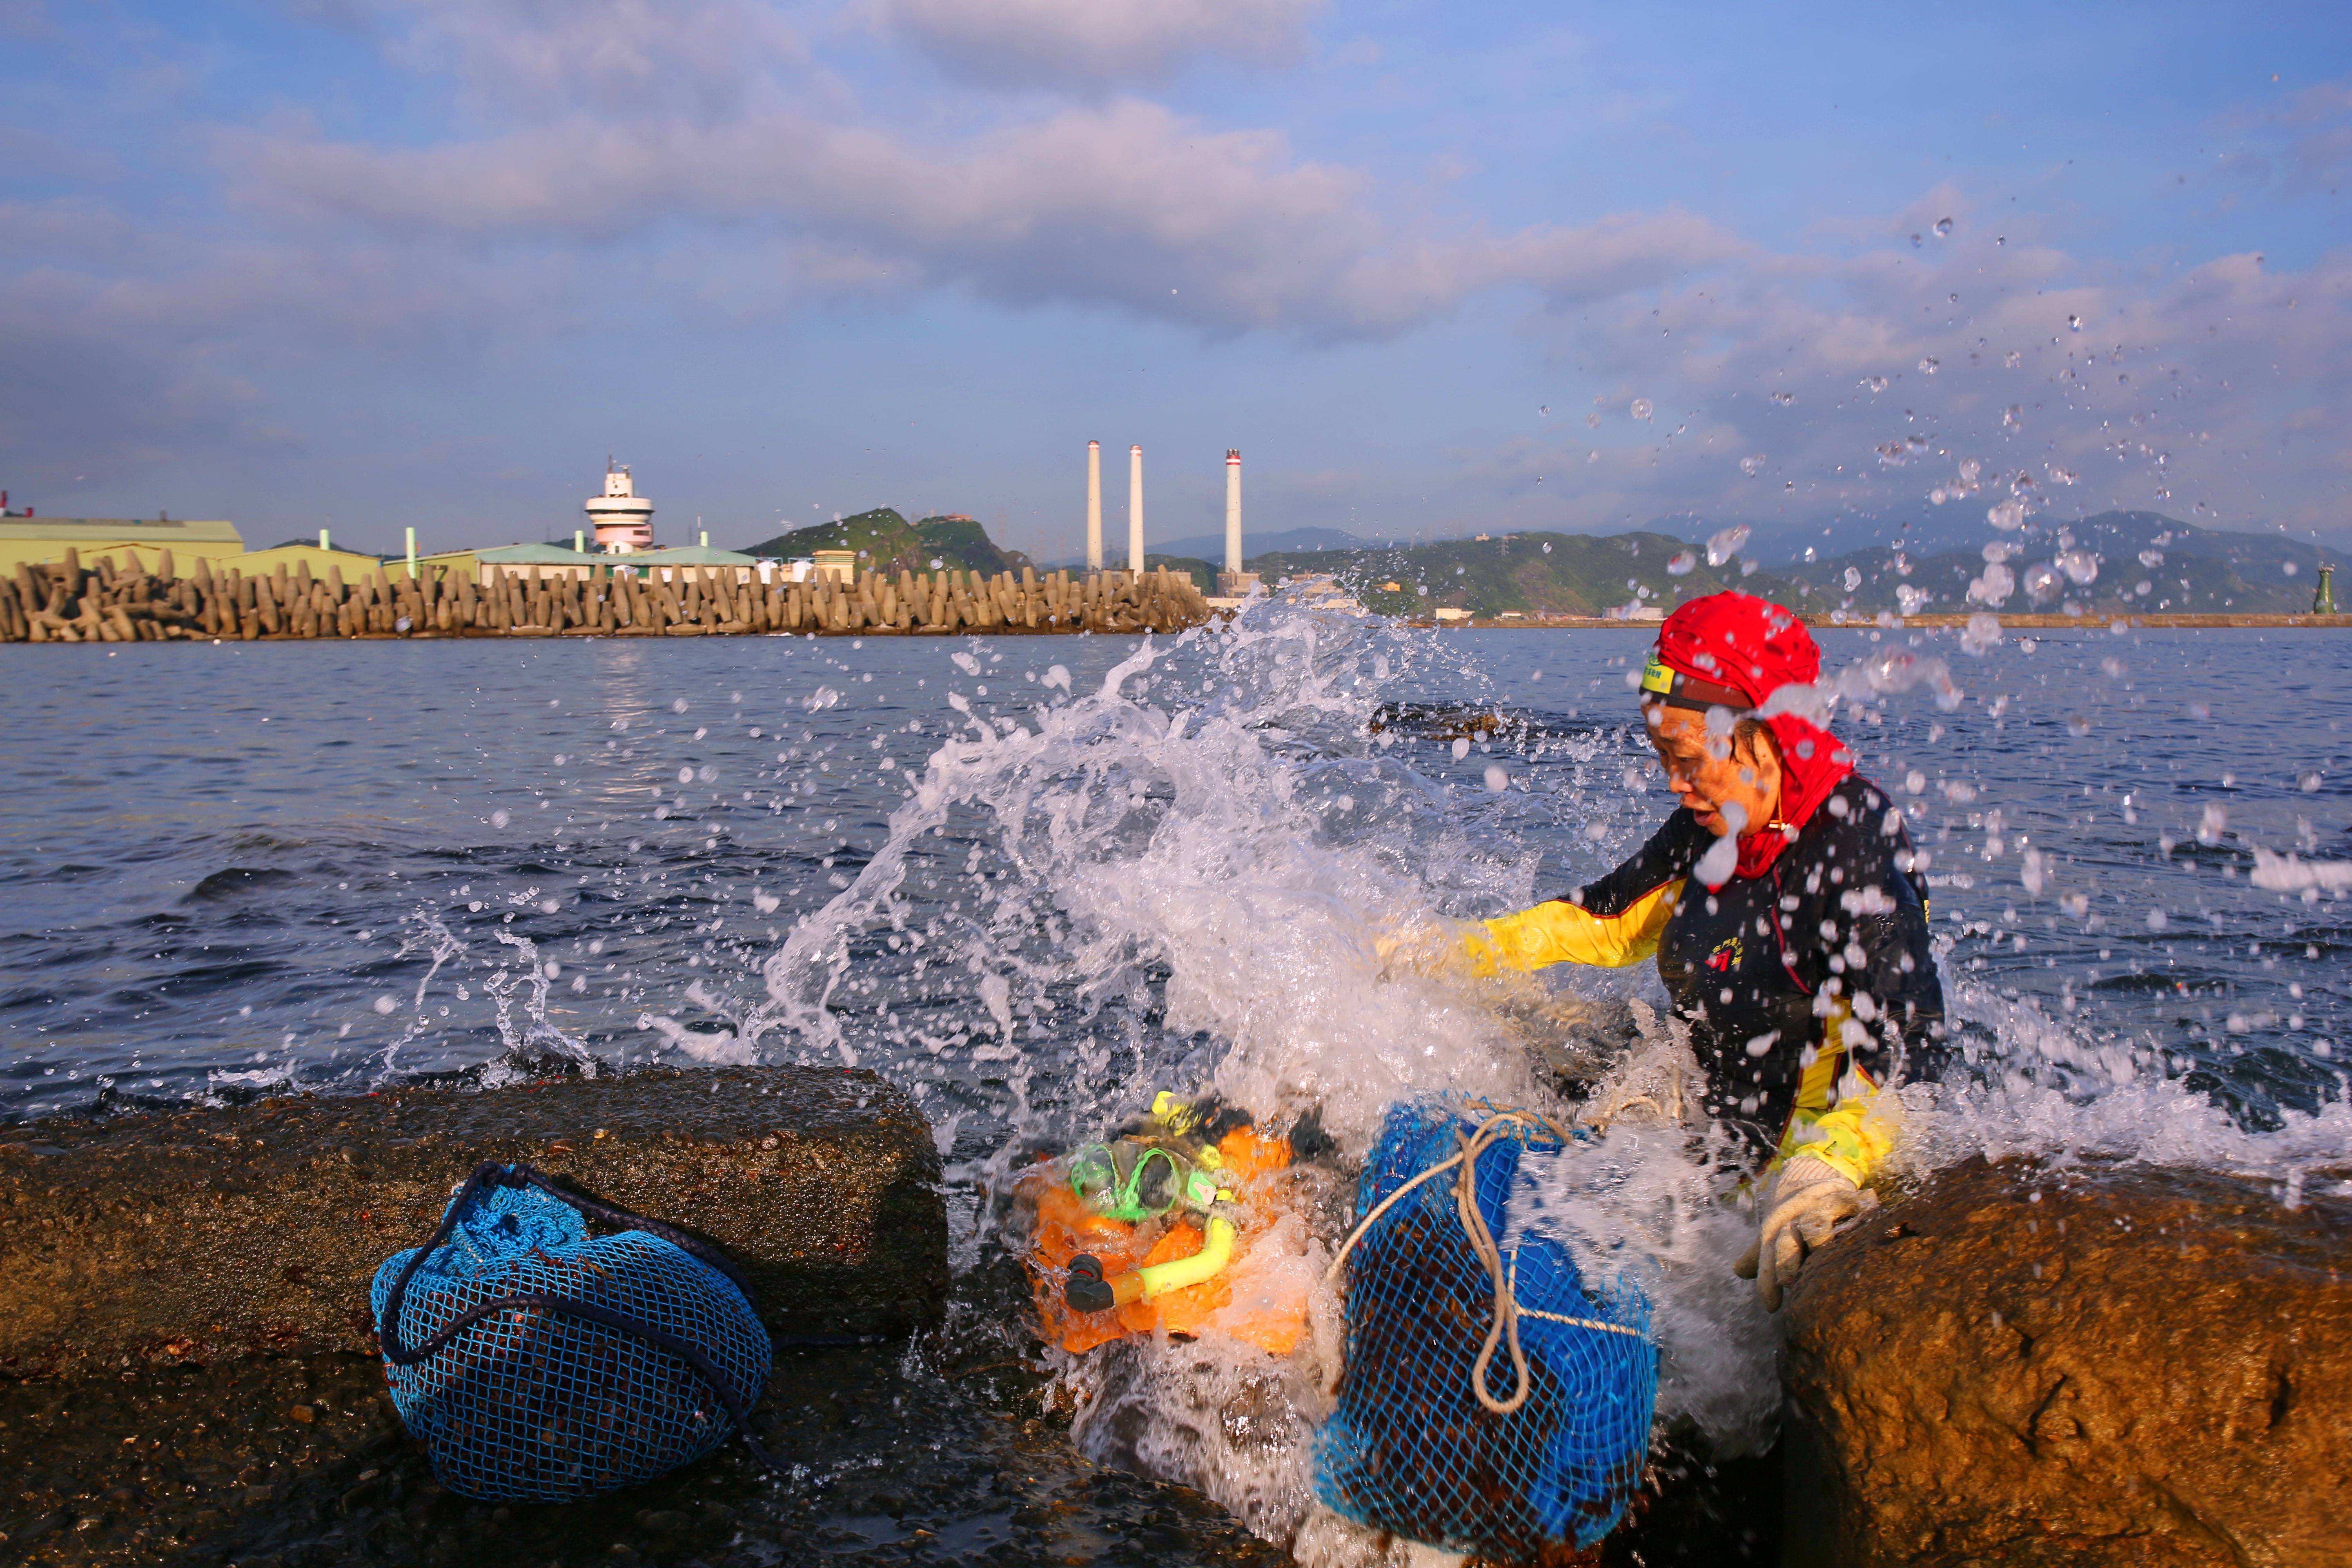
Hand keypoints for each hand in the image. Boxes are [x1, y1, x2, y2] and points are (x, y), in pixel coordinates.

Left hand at [1733, 1157, 1874, 1311]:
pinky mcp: (1841, 1198)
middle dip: (1786, 1261)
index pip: (1767, 1259)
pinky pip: (1846, 1209)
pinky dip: (1852, 1219)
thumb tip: (1738, 1272)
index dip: (1767, 1283)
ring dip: (1817, 1239)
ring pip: (1814, 1225)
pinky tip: (1855, 1231)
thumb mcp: (1774, 1231)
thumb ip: (1759, 1255)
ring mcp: (1817, 1208)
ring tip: (1819, 1250)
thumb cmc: (1793, 1211)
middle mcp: (1794, 1219)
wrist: (1811, 1172)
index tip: (1770, 1306)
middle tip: (1788, 1281)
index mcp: (1776, 1230)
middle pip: (1787, 1242)